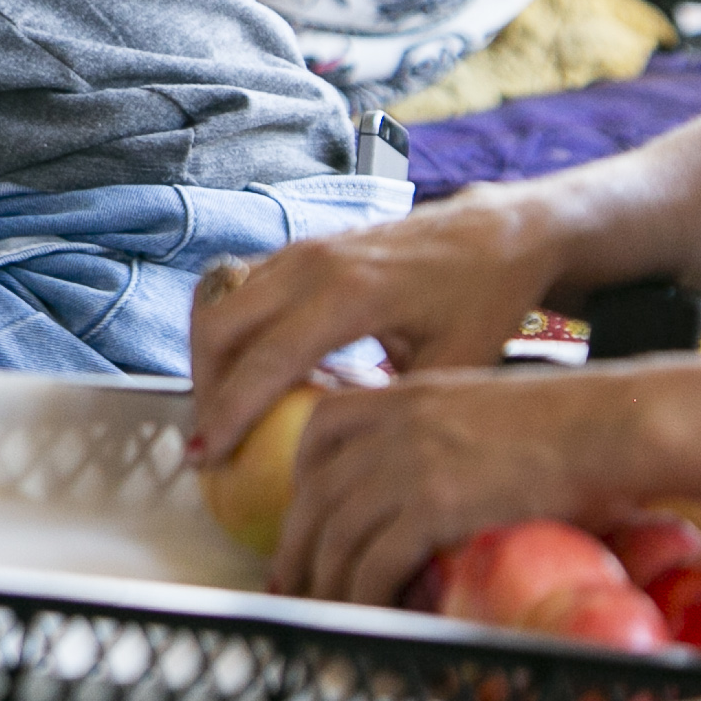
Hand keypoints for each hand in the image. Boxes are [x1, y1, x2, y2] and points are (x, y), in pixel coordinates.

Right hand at [188, 185, 565, 458]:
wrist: (496, 234)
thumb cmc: (483, 300)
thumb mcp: (456, 366)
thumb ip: (397, 410)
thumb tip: (348, 466)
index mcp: (352, 294)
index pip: (267, 358)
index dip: (231, 411)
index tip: (208, 458)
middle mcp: (313, 263)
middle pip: (221, 321)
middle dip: (205, 385)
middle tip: (212, 441)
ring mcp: (302, 249)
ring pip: (218, 298)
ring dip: (208, 355)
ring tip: (222, 411)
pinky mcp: (301, 248)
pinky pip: (236, 284)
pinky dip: (226, 329)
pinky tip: (248, 372)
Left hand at [271, 364, 638, 603]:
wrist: (609, 425)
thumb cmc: (566, 421)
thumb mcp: (479, 406)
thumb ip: (437, 433)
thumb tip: (424, 483)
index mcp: (402, 394)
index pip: (319, 430)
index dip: (302, 479)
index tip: (306, 515)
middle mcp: (393, 424)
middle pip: (316, 491)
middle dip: (298, 545)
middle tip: (297, 582)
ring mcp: (408, 463)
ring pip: (335, 533)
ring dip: (325, 581)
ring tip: (328, 610)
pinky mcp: (434, 505)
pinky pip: (374, 561)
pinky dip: (364, 594)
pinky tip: (371, 612)